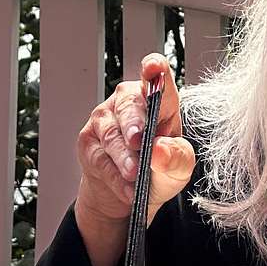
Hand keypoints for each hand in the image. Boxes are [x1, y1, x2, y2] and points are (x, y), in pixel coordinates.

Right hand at [73, 54, 194, 265]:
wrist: (127, 197)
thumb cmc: (157, 171)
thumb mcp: (178, 169)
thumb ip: (177, 158)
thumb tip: (161, 149)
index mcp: (156, 101)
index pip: (155, 77)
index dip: (154, 68)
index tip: (153, 68)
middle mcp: (128, 103)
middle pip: (129, 105)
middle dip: (133, 123)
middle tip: (138, 141)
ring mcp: (105, 119)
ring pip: (111, 134)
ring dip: (124, 157)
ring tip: (134, 175)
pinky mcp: (88, 141)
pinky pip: (100, 157)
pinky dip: (115, 176)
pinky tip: (127, 189)